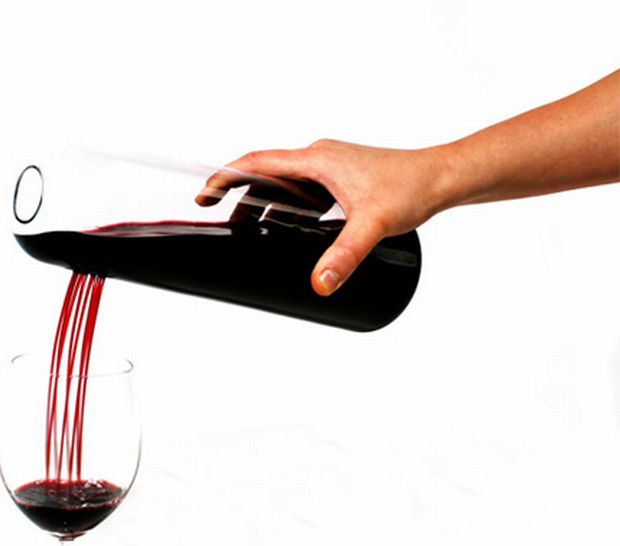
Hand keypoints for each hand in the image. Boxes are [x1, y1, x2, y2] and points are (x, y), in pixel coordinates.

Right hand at [196, 139, 451, 294]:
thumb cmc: (412, 188)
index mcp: (317, 160)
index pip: (257, 163)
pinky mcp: (342, 180)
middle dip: (239, 195)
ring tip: (249, 228)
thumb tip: (320, 284)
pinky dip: (287, 207)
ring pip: (284, 184)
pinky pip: (303, 192)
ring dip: (263, 203)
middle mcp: (320, 159)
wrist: (443, 177)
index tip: (204, 195)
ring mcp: (331, 169)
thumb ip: (345, 255)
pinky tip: (290, 229)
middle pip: (265, 174)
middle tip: (219, 217)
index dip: (225, 178)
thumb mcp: (373, 225)